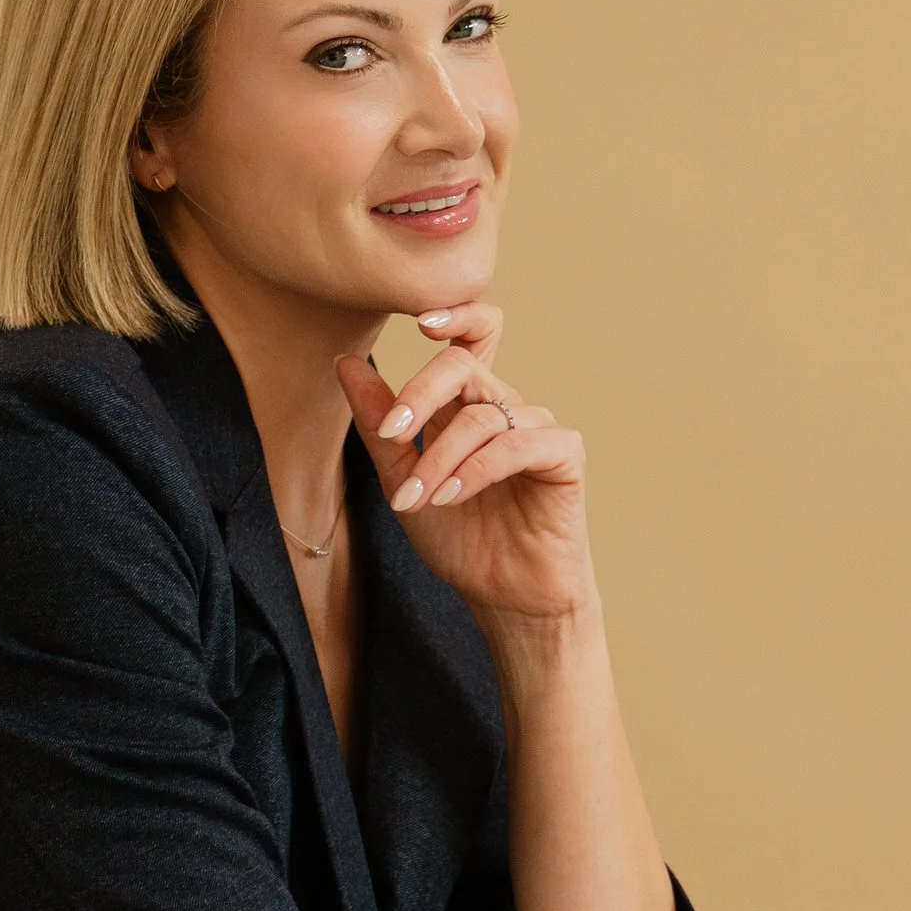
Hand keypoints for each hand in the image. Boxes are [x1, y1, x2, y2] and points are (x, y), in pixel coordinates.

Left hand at [337, 304, 595, 635]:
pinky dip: (476, 469)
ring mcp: (538, 427)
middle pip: (463, 365)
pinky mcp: (564, 455)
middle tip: (391, 434)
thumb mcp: (403, 480)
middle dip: (419, 395)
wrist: (504, 597)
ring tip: (416, 501)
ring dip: (438, 459)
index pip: (472, 335)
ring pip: (480, 415)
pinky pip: (517, 443)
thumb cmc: (462, 540)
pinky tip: (450, 497)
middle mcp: (504, 407)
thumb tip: (345, 364)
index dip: (454, 314)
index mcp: (468, 404)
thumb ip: (379, 426)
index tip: (418, 323)